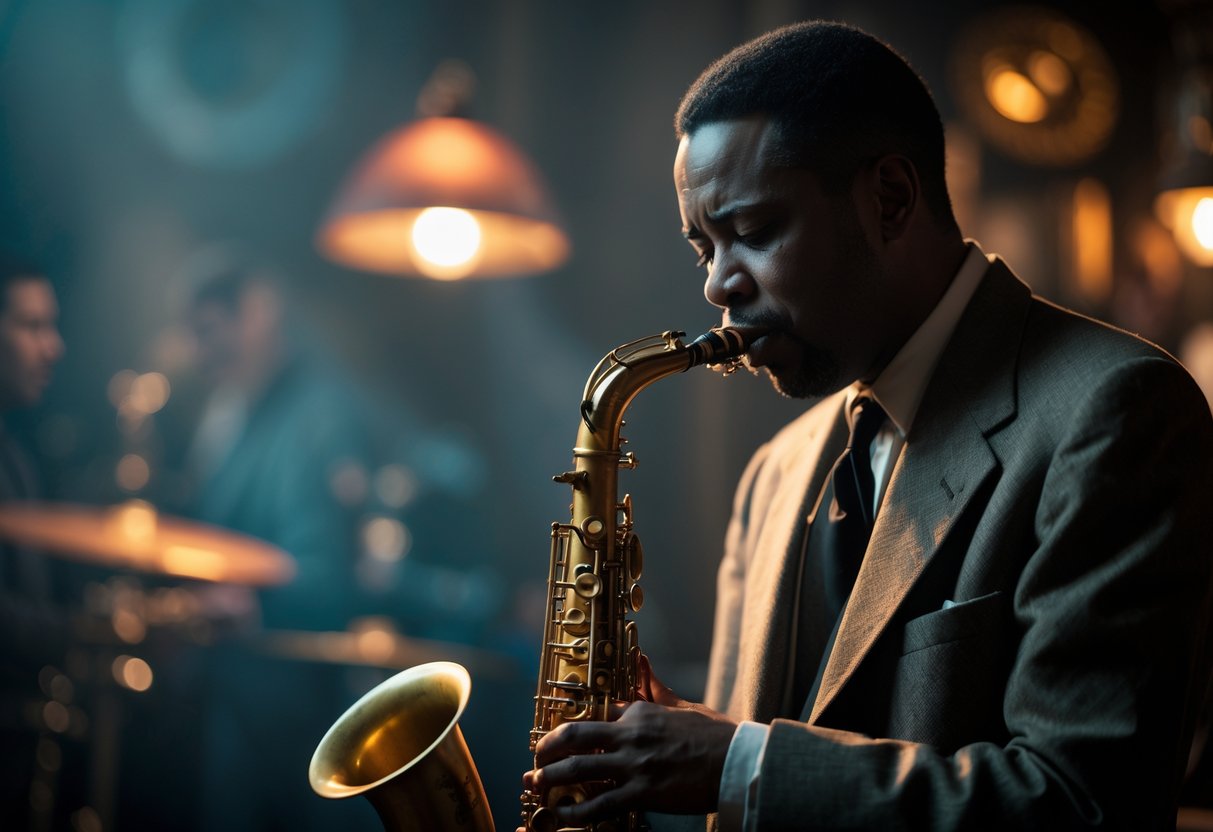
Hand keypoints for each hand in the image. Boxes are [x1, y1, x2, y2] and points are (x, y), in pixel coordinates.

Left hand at [526, 655, 737, 826]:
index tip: (555, 738)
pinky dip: (577, 811)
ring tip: (536, 786)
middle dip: (546, 750)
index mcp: (639, 712)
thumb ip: (655, 687)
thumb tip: (642, 659)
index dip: (569, 728)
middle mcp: (630, 734)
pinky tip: (563, 815)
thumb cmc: (713, 734)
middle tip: (534, 760)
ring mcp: (634, 764)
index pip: (593, 715)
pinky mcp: (643, 792)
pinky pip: (600, 803)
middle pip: (574, 737)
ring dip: (550, 779)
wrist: (737, 761)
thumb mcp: (681, 705)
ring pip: (578, 770)